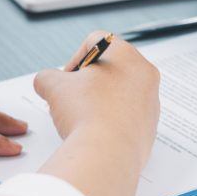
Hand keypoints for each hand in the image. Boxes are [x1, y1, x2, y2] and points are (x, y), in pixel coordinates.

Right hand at [33, 32, 160, 195]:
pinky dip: (111, 119)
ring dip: (99, 100)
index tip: (66, 78)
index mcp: (127, 55)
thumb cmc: (86, 114)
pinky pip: (127, 115)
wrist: (106, 154)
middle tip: (71, 98)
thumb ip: (46, 77)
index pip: (96, 41)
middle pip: (110, 68)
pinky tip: (96, 131)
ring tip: (82, 118)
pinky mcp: (150, 126)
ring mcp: (151, 101)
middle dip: (87, 82)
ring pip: (120, 92)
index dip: (75, 58)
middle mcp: (145, 74)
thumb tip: (45, 82)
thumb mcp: (54, 87)